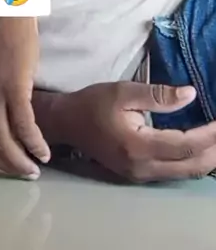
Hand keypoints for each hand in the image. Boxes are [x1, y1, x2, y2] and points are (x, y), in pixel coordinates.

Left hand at [0, 17, 50, 178]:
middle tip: (21, 173)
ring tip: (34, 168)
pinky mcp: (15, 89)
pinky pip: (25, 126)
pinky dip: (34, 143)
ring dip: (20, 161)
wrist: (4, 14)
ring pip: (4, 141)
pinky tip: (44, 150)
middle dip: (3, 165)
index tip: (0, 164)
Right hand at [64, 82, 215, 182]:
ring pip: (185, 173)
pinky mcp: (140, 175)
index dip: (209, 134)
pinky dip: (192, 160)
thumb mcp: (123, 92)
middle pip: (191, 166)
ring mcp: (141, 175)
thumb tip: (191, 94)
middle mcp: (143, 168)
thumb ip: (157, 94)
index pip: (185, 146)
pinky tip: (200, 147)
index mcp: (138, 147)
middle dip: (214, 150)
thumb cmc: (93, 103)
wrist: (67, 123)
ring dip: (206, 157)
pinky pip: (174, 171)